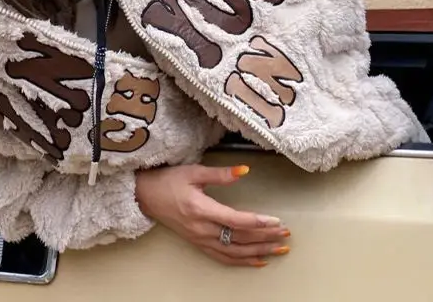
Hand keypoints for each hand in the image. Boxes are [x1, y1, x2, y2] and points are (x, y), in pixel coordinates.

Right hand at [135, 163, 289, 266]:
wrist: (146, 196)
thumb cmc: (169, 180)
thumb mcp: (194, 172)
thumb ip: (221, 174)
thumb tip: (244, 170)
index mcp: (201, 210)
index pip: (235, 220)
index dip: (257, 222)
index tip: (276, 221)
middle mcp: (202, 229)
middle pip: (239, 238)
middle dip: (265, 238)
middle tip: (285, 235)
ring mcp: (200, 239)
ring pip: (234, 251)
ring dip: (259, 251)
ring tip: (279, 249)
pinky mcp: (198, 244)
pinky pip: (224, 257)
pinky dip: (242, 261)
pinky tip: (257, 260)